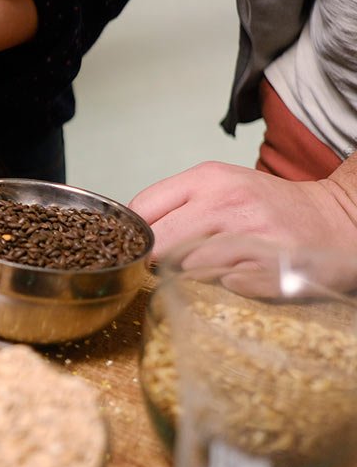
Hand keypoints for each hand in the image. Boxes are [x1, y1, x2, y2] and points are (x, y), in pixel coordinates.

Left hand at [129, 161, 356, 293]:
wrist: (337, 220)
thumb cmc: (266, 206)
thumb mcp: (219, 186)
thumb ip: (175, 203)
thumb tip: (130, 232)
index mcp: (208, 178)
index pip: (142, 208)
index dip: (135, 232)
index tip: (141, 243)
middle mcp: (228, 204)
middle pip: (158, 244)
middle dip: (158, 258)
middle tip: (172, 261)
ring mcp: (250, 238)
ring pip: (187, 269)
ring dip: (191, 274)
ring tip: (214, 265)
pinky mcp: (269, 270)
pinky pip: (222, 287)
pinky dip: (224, 287)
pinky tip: (240, 273)